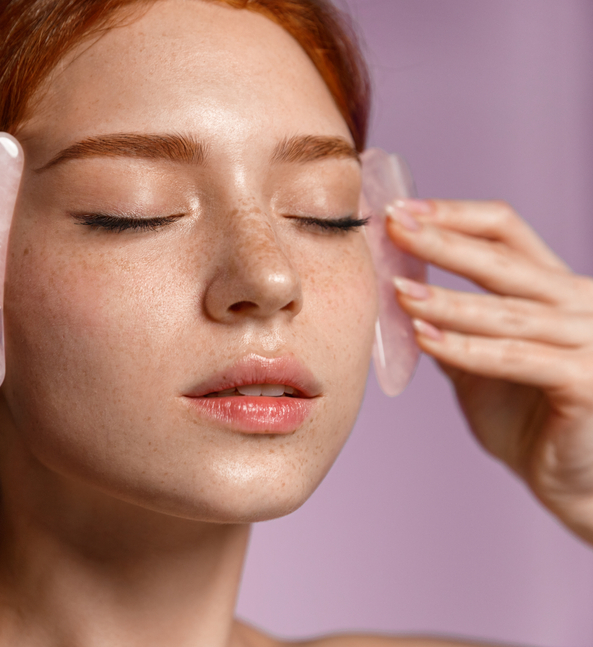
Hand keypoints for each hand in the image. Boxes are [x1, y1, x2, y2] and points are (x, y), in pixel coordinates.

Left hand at [386, 199, 592, 543]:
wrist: (574, 483)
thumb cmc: (530, 419)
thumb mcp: (481, 362)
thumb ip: (451, 325)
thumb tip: (394, 290)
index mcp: (554, 288)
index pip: (505, 231)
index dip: (453, 215)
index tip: (399, 210)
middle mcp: (580, 303)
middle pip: (503, 260)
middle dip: (442, 240)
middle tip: (391, 225)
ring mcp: (590, 340)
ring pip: (507, 311)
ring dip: (446, 300)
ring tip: (396, 291)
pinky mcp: (587, 382)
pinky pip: (517, 358)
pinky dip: (466, 349)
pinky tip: (425, 338)